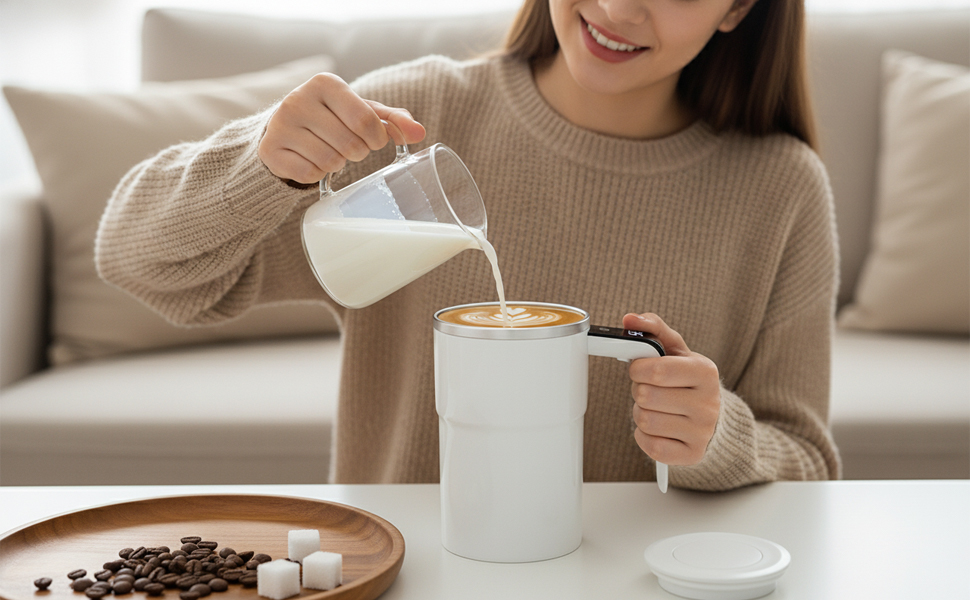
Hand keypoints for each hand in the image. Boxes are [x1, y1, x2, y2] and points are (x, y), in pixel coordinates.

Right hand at [258, 72, 426, 183]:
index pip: (365, 120)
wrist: (285, 127)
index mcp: (325, 83)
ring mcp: (280, 125)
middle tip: (349, 147)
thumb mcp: (362, 112)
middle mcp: (298, 99)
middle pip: (349, 144)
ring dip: (338, 164)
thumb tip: (420, 133)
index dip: (377, 139)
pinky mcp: (270, 150)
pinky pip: (310, 174)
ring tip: (330, 152)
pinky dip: (318, 174)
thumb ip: (392, 120)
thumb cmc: (333, 117)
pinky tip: (312, 160)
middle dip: (357, 152)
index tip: (374, 141)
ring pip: (330, 162)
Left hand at [622, 312, 720, 465]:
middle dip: (638, 391)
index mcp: (705, 372)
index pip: (657, 370)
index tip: (639, 368)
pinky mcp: (693, 455)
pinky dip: (644, 436)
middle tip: (648, 389)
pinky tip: (658, 427)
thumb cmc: (687, 380)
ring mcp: (702, 432)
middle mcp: (708, 404)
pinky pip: (651, 446)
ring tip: (654, 407)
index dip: (638, 369)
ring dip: (640, 413)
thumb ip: (652, 329)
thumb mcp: (676, 350)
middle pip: (646, 396)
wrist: (714, 417)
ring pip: (645, 422)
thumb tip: (629, 319)